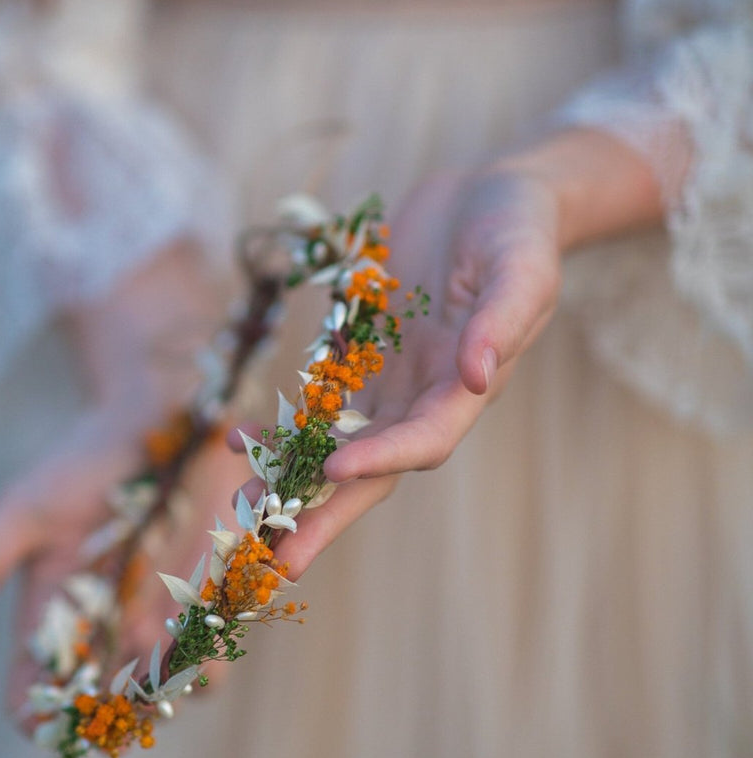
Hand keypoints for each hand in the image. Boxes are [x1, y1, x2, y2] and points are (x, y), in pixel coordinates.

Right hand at [0, 239, 241, 721]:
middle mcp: (117, 634)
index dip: (45, 718)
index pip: (43, 697)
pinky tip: (225, 599)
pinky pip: (228, 633)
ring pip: (181, 682)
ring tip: (171, 633)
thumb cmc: (83, 461)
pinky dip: (220, 634)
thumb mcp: (24, 512)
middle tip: (121, 668)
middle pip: (118, 705)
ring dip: (178, 671)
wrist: (161, 410)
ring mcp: (174, 619)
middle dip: (121, 700)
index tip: (49, 717)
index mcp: (61, 624)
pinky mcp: (224, 595)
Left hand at [262, 127, 663, 577]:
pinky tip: (236, 441)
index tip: (333, 469)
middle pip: (371, 470)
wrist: (489, 196)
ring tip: (242, 512)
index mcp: (466, 388)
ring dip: (290, 484)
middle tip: (279, 562)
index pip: (423, 440)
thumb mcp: (521, 263)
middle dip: (325, 515)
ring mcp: (388, 383)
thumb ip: (503, 319)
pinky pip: (314, 406)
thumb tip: (476, 376)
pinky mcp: (358, 359)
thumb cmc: (517, 228)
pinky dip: (278, 428)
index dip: (381, 459)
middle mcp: (424, 398)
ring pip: (333, 448)